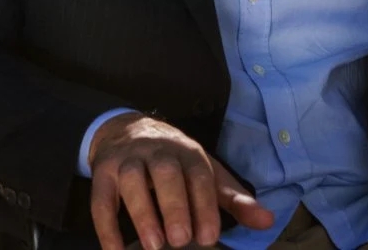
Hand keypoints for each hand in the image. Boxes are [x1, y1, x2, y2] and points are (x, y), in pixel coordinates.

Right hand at [88, 113, 272, 249]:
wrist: (127, 130)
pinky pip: (100, 198)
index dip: (204, 205)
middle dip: (174, 206)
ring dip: (142, 213)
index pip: (198, 174)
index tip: (209, 237)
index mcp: (187, 151)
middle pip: (165, 173)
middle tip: (180, 241)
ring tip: (153, 245)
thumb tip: (267, 221)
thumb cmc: (175, 162)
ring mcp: (126, 160)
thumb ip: (234, 200)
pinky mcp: (102, 172)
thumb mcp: (207, 174)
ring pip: (131, 181)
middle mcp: (156, 150)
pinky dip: (105, 227)